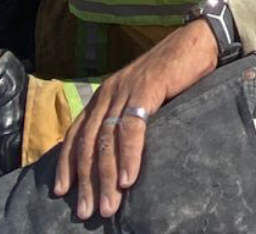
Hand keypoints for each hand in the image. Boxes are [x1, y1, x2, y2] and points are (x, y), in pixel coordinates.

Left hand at [53, 20, 218, 220]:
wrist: (195, 43)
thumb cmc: (172, 77)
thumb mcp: (143, 101)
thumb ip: (130, 122)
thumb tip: (123, 158)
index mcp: (103, 97)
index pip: (77, 134)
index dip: (67, 163)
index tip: (61, 192)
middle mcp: (107, 94)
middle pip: (87, 143)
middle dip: (84, 180)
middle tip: (85, 212)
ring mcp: (124, 91)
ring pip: (106, 140)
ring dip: (105, 177)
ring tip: (107, 206)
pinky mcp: (145, 91)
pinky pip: (132, 128)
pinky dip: (128, 156)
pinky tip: (127, 179)